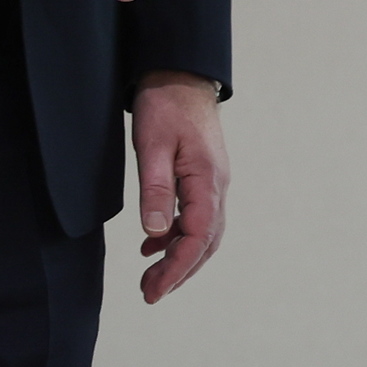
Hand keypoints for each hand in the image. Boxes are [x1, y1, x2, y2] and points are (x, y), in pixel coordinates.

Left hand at [130, 70, 228, 301]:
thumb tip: (154, 234)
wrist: (181, 73)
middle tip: (149, 293)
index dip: (176, 269)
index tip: (153, 291)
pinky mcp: (204, 177)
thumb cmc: (166, 105)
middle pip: (206, 243)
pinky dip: (177, 237)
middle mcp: (217, 186)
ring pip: (204, 234)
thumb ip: (155, 189)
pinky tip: (152, 245)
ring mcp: (213, 182)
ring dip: (180, 258)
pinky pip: (196, 217)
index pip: (197, 238)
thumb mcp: (152, 146)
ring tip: (150, 278)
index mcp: (207, 180)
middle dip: (179, 273)